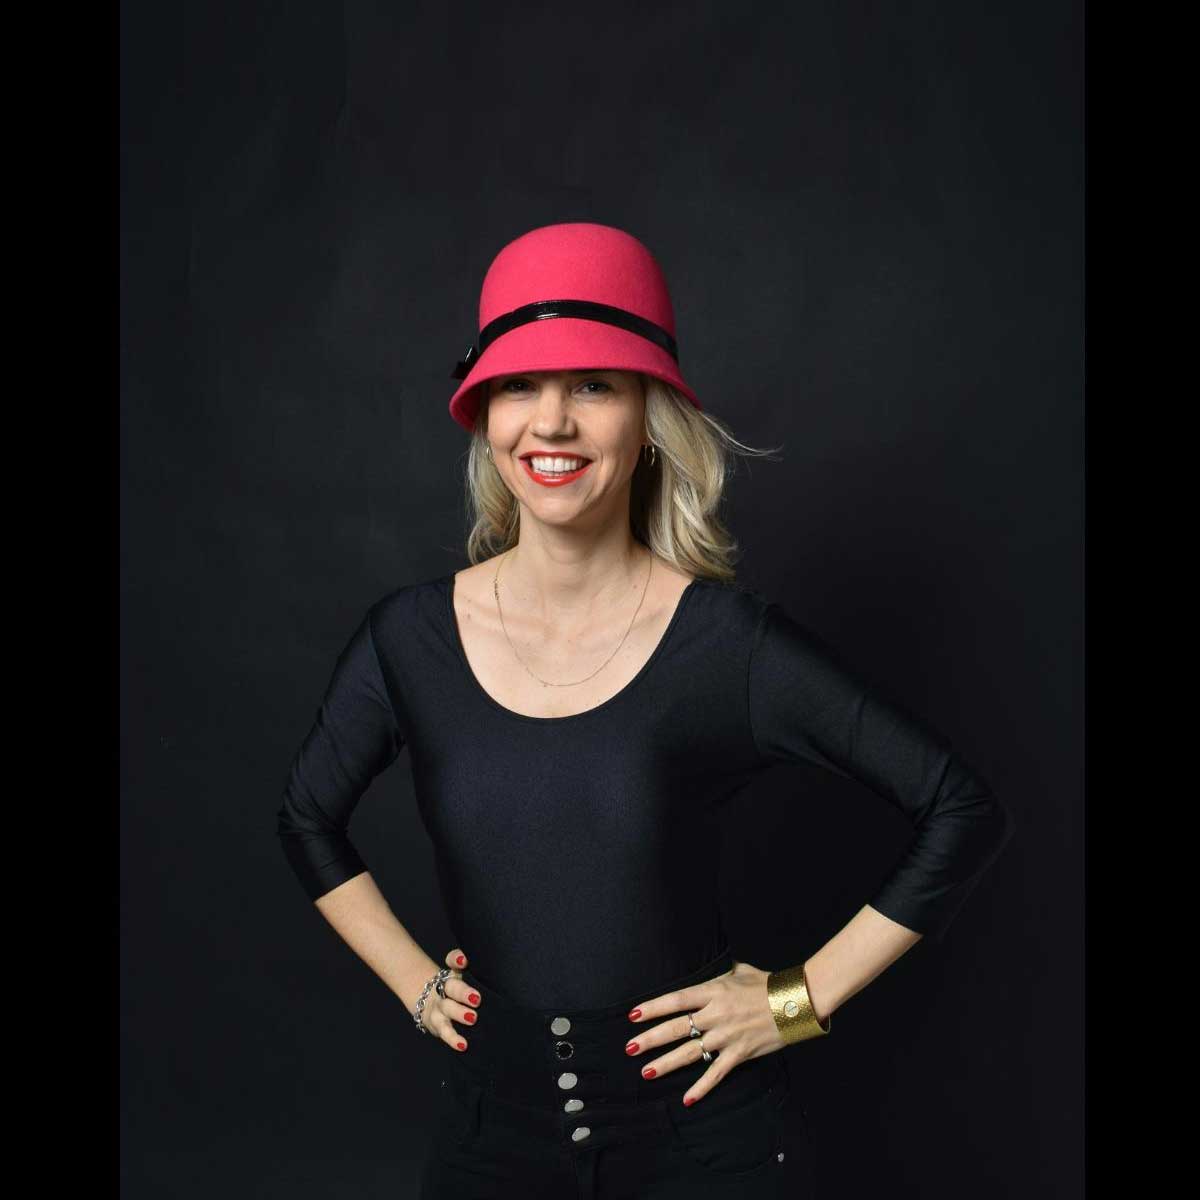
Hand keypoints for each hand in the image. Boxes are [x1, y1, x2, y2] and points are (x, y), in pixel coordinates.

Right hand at [422, 947, 481, 1052]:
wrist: (428, 1003)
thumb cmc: (455, 991)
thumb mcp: (462, 979)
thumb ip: (477, 975)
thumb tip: (501, 977)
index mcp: (453, 973)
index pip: (452, 961)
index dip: (456, 959)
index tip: (464, 961)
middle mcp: (444, 988)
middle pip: (451, 987)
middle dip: (463, 992)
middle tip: (477, 998)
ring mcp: (439, 1007)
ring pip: (447, 1009)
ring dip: (459, 1013)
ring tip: (473, 1018)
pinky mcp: (437, 1025)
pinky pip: (445, 1032)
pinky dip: (453, 1039)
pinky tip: (463, 1045)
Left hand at [624, 960, 782, 1105]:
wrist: (795, 1002)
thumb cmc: (767, 984)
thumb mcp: (739, 970)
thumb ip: (719, 973)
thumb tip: (708, 968)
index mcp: (713, 991)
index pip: (675, 1000)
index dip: (653, 1008)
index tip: (633, 1015)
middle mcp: (716, 1014)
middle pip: (676, 1028)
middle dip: (651, 1039)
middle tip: (630, 1047)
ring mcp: (727, 1036)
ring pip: (691, 1052)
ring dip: (667, 1063)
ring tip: (646, 1071)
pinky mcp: (740, 1054)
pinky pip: (716, 1073)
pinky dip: (702, 1088)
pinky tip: (686, 1099)